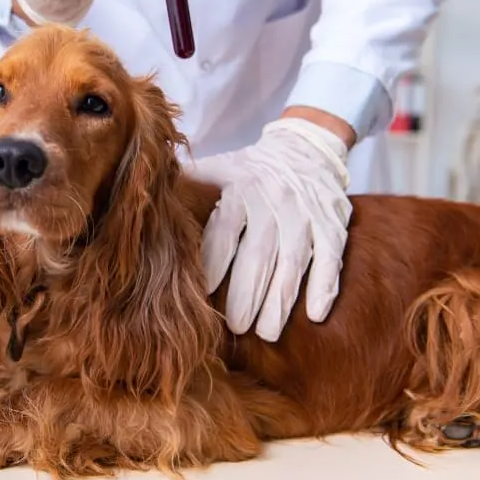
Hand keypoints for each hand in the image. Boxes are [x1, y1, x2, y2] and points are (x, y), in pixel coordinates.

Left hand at [188, 117, 352, 341]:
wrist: (305, 146)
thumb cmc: (249, 169)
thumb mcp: (217, 168)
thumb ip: (187, 189)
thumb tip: (146, 210)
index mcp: (240, 187)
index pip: (225, 228)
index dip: (214, 262)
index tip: (203, 293)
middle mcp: (273, 201)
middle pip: (259, 253)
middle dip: (247, 293)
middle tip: (236, 327)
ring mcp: (306, 214)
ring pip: (295, 261)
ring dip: (281, 300)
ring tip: (267, 332)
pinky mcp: (333, 224)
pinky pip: (331, 258)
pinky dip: (325, 286)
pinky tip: (316, 315)